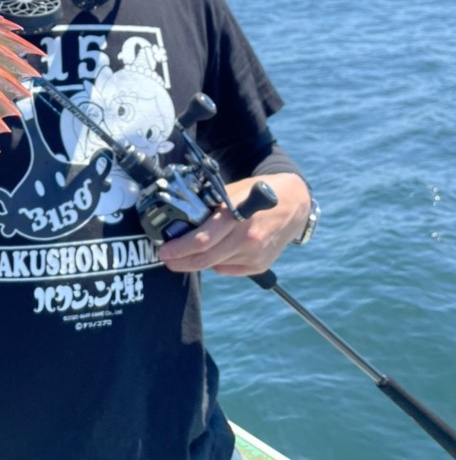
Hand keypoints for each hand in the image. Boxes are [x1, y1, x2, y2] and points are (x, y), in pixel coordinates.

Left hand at [156, 171, 311, 275]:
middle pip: (205, 259)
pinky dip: (217, 262)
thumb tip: (185, 220)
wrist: (295, 203)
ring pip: (216, 265)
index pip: (202, 240)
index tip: (164, 251)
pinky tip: (216, 252)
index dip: (179, 249)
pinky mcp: (260, 265)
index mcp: (237, 217)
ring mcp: (255, 255)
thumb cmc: (261, 192)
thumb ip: (212, 206)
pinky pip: (229, 268)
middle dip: (181, 261)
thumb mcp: (234, 191)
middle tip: (167, 259)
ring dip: (198, 261)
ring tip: (186, 254)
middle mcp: (247, 239)